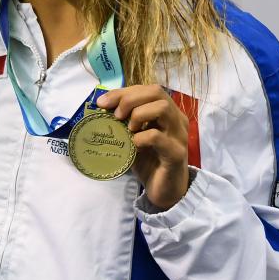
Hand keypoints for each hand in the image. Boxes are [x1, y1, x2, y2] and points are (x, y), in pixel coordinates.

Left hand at [96, 85, 188, 210]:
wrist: (164, 190)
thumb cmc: (148, 161)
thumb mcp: (132, 137)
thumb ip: (123, 122)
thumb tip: (101, 107)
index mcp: (167, 113)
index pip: (148, 89)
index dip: (123, 92)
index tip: (102, 103)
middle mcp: (176, 120)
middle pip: (156, 92)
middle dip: (130, 100)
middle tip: (116, 117)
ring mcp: (178, 136)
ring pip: (162, 108)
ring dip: (138, 114)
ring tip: (128, 129)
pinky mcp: (176, 154)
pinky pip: (158, 137)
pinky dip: (141, 138)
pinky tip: (134, 146)